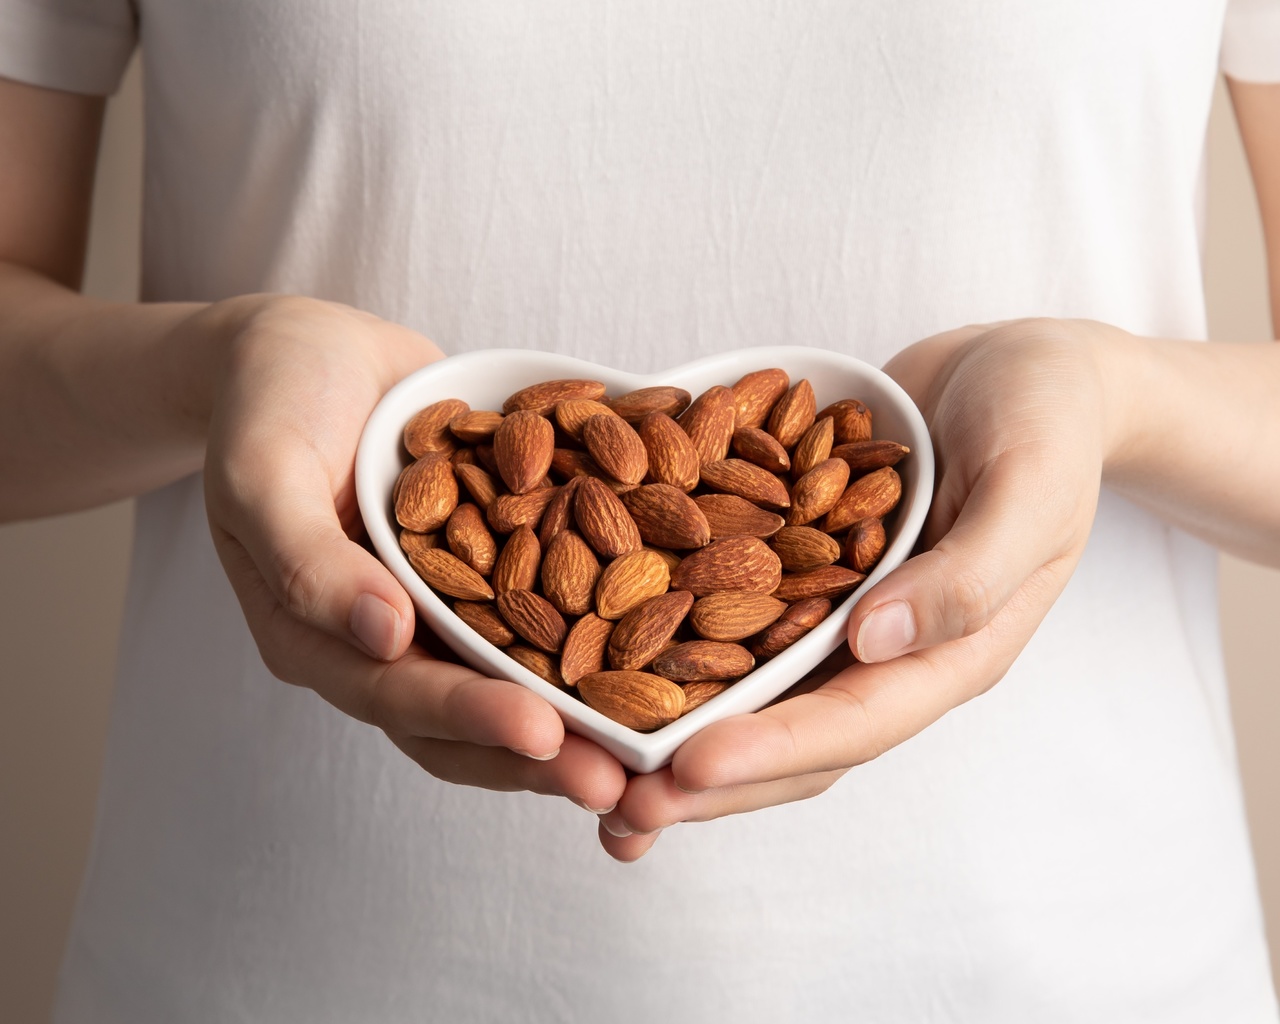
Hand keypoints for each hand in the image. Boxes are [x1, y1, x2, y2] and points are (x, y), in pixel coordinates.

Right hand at [201, 295, 626, 813]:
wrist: (310, 346)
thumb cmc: (270, 400)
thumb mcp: (264, 472)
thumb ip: (309, 560)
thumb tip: (383, 638)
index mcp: (320, 637)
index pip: (399, 698)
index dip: (471, 722)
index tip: (544, 736)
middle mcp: (387, 638)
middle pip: (468, 717)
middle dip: (543, 752)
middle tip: (622, 779)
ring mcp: (440, 606)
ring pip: (513, 679)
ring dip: (579, 715)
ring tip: (655, 742)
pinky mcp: (486, 565)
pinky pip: (542, 607)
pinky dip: (595, 628)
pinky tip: (661, 640)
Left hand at [598, 319, 1116, 858]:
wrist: (1023, 369)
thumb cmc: (1049, 418)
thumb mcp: (1030, 483)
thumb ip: (968, 569)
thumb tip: (875, 642)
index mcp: (954, 650)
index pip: (855, 721)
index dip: (771, 751)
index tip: (684, 770)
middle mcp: (892, 650)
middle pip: (793, 737)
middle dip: (707, 779)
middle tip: (617, 810)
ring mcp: (846, 615)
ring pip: (758, 697)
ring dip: (683, 740)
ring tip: (599, 774)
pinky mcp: (810, 572)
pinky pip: (742, 623)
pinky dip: (683, 650)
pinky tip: (612, 662)